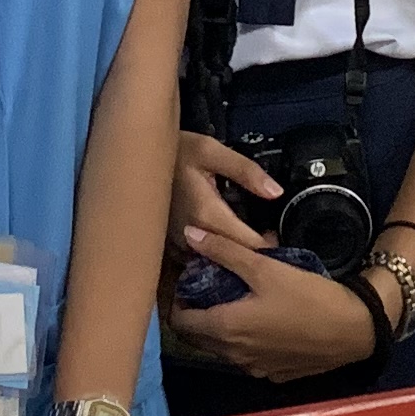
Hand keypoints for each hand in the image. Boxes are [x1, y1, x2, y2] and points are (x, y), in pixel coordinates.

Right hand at [165, 134, 279, 270]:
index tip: (279, 240)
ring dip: (230, 262)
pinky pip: (195, 262)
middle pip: (230, 261)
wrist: (135, 157)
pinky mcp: (168, 247)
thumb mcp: (211, 150)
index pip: (247, 245)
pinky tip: (223, 253)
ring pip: (211, 265)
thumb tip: (276, 193)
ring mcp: (177, 245)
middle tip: (269, 246)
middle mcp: (190, 237)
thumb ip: (246, 171)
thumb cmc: (176, 151)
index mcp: (206, 214)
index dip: (268, 247)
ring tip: (249, 254)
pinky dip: (211, 261)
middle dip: (252, 258)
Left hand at [166, 199, 378, 384]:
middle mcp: (233, 356)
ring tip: (234, 299)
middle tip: (207, 287)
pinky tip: (262, 320)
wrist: (354, 331)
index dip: (176, 301)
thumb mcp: (265, 268)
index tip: (186, 282)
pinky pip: (248, 357)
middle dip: (196, 313)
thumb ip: (224, 251)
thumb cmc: (307, 297)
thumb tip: (189, 234)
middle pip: (198, 338)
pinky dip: (245, 341)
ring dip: (220, 327)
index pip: (179, 322)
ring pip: (223, 349)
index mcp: (224, 330)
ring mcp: (254, 368)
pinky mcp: (275, 374)